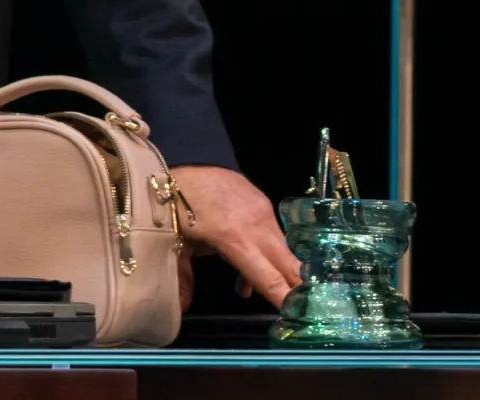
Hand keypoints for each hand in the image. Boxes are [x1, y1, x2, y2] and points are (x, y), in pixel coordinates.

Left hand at [168, 164, 299, 308]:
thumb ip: (181, 277)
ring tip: (250, 288)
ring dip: (278, 272)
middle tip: (307, 313)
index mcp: (234, 239)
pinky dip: (266, 253)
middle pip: (290, 266)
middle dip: (301, 290)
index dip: (286, 300)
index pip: (269, 278)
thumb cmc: (173, 203)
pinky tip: (244, 270)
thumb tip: (182, 308)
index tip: (301, 319)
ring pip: (282, 251)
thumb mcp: (173, 242)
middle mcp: (257, 226)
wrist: (181, 159)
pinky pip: (273, 235)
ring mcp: (263, 212)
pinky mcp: (263, 203)